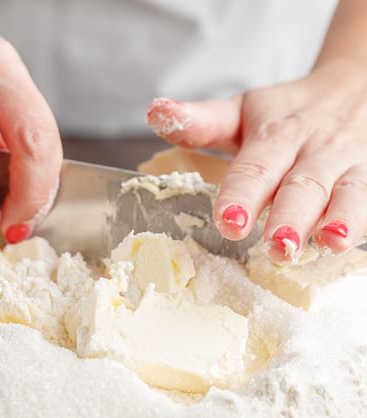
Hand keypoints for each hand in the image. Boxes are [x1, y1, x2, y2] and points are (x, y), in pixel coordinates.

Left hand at [147, 60, 366, 261]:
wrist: (352, 89)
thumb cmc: (285, 112)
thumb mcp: (241, 111)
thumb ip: (200, 121)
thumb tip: (154, 114)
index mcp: (276, 135)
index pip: (256, 168)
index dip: (242, 196)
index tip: (228, 223)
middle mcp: (314, 150)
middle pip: (303, 185)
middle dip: (291, 216)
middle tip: (277, 246)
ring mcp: (348, 165)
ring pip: (348, 193)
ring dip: (340, 220)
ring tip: (329, 244)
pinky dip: (362, 221)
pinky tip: (347, 244)